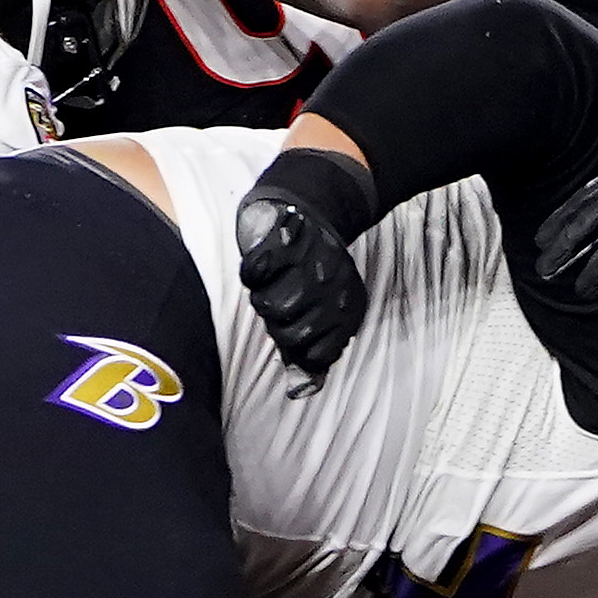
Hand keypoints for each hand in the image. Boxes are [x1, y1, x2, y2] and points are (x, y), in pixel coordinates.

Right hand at [230, 149, 371, 380]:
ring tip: (275, 281)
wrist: (314, 205)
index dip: (302, 349)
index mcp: (344, 308)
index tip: (300, 330)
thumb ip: (310, 351)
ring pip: (268, 306)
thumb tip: (299, 391)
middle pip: (288, 334)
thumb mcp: (325, 311)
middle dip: (279, 324)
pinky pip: (253, 272)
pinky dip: (255, 269)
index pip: (317, 353)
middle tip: (283, 302)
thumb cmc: (314, 269)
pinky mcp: (279, 244)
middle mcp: (328, 289)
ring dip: (265, 295)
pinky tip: (265, 262)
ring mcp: (304, 267)